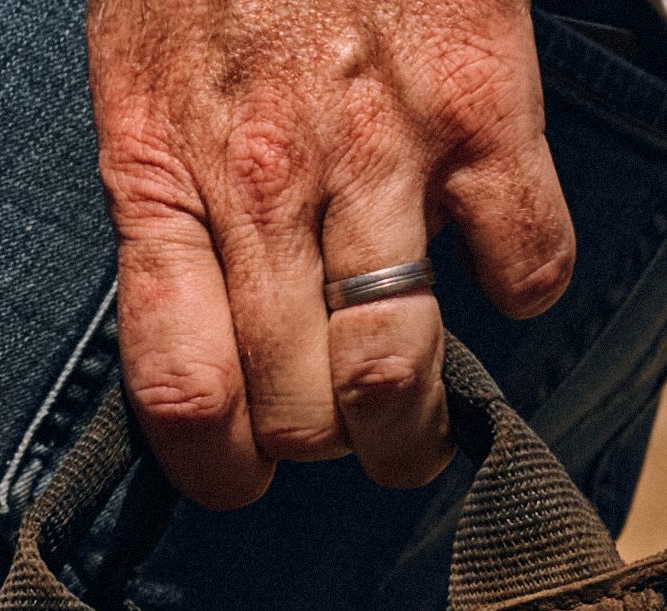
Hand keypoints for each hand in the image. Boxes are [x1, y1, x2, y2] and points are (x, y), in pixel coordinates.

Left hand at [89, 0, 582, 513]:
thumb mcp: (137, 74)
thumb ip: (163, 194)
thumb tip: (191, 326)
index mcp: (164, 172)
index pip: (183, 393)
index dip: (216, 470)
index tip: (239, 479)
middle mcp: (268, 181)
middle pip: (299, 408)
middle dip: (322, 451)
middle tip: (340, 440)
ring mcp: (381, 150)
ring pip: (401, 371)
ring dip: (414, 428)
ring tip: (416, 427)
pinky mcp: (487, 108)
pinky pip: (528, 265)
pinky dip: (523, 291)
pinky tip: (498, 268)